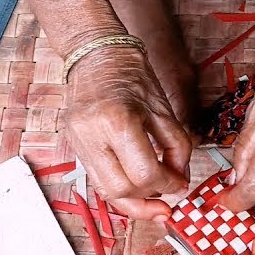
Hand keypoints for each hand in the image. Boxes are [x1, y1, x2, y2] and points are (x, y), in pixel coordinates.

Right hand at [63, 45, 192, 219]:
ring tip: (153, 196)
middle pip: (121, 190)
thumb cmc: (131, 74)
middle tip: (167, 194)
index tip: (179, 184)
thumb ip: (177, 147)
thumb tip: (180, 180)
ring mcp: (78, 143)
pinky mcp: (75, 147)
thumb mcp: (163, 109)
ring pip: (105, 192)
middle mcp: (92, 136)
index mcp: (117, 122)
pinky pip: (98, 179)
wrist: (96, 54)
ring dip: (132, 201)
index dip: (167, 185)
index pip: (144, 174)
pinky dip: (119, 187)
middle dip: (149, 198)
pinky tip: (135, 186)